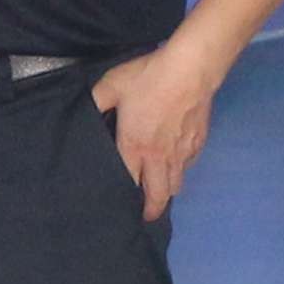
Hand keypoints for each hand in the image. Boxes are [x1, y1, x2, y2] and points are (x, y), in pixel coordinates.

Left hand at [90, 43, 225, 217]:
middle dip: (151, 210)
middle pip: (158, 196)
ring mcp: (181, 152)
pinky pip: (188, 167)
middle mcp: (159, 157)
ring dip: (167, 191)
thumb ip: (96, 102)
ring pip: (176, 185)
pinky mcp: (198, 143)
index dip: (125, 198)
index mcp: (134, 146)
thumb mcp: (112, 86)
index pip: (130, 184)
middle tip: (145, 214)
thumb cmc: (149, 77)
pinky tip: (175, 163)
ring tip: (159, 190)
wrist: (191, 69)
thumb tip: (86, 112)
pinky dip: (180, 170)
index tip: (121, 205)